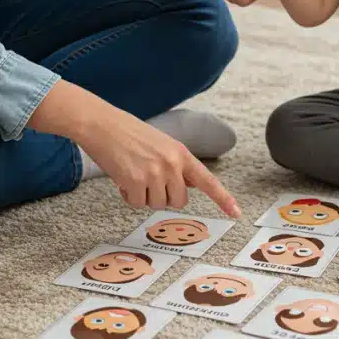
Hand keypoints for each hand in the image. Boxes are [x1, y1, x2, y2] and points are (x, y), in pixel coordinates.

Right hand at [80, 106, 241, 216]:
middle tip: (147, 180)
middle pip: (178, 202)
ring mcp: (155, 173)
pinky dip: (128, 195)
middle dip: (163, 197)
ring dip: (143, 195)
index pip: (207, 180)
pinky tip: (121, 178)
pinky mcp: (136, 181)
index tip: (237, 214)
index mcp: (181, 153)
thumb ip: (176, 165)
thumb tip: (189, 187)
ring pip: (157, 204)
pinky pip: (137, 204)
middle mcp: (172, 164)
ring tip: (132, 173)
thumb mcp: (161, 145)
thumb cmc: (128, 134)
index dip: (223, 198)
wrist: (102, 124)